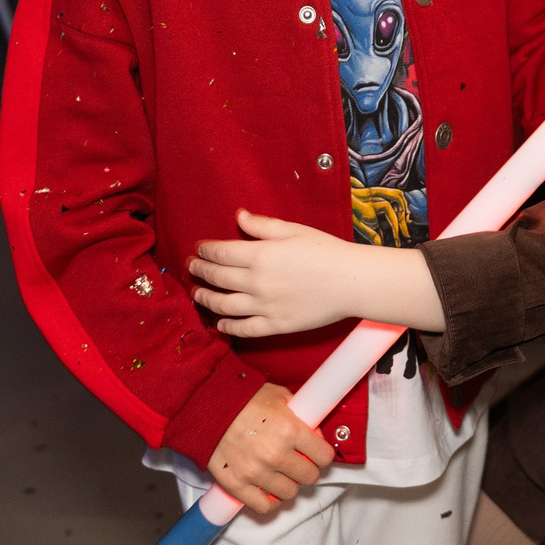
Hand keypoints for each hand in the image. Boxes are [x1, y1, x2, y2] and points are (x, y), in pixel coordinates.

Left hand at [191, 210, 443, 337]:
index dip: (206, 250)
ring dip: (206, 299)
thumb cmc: (326, 251)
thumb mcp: (293, 230)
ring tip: (198, 294)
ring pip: (224, 305)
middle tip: (192, 267)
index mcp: (260, 254)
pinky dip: (228, 327)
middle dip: (200, 271)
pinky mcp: (276, 325)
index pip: (220, 252)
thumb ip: (262, 225)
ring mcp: (265, 306)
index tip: (199, 248)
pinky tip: (220, 324)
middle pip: (217, 277)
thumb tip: (238, 216)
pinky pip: (244, 329)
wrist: (352, 281)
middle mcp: (257, 281)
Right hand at [207, 382, 333, 514]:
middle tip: (296, 461)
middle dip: (306, 469)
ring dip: (287, 484)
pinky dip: (269, 501)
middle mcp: (275, 454)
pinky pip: (264, 506)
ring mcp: (255, 472)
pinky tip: (267, 489)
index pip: (324, 457)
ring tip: (278, 472)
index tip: (315, 453)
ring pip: (289, 493)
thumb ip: (301, 416)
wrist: (204, 406)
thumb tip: (315, 436)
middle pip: (309, 477)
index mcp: (290, 430)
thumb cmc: (241, 399)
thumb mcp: (280, 397)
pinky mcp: (236, 485)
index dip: (321, 454)